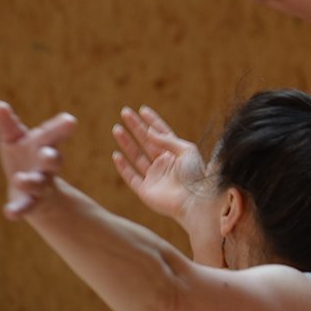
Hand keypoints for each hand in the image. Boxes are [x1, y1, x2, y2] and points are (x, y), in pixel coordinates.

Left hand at [0, 101, 75, 219]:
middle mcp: (47, 163)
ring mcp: (41, 183)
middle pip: (54, 159)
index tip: (70, 120)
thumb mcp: (16, 138)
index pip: (54, 133)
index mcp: (45, 144)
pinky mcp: (31, 202)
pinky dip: (19, 210)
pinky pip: (27, 206)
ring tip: (19, 179)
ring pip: (39, 184)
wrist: (34, 188)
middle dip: (52, 157)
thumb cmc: (25, 154)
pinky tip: (9, 213)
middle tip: (50, 155)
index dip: (62, 127)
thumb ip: (8, 123)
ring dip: (31, 182)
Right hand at [112, 106, 205, 220]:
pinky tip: (116, 155)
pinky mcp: (145, 190)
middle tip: (125, 112)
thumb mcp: (187, 150)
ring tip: (117, 128)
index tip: (142, 110)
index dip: (152, 121)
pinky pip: (131, 176)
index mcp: (176, 153)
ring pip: (136, 156)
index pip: (162, 133)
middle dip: (135, 127)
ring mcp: (154, 177)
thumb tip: (150, 131)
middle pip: (146, 141)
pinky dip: (123, 166)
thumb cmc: (194, 176)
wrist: (193, 201)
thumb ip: (167, 140)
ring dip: (126, 142)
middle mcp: (164, 163)